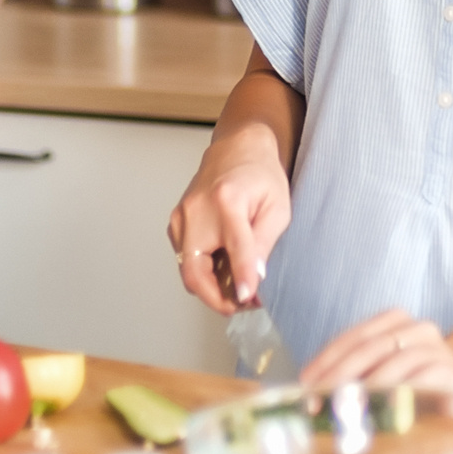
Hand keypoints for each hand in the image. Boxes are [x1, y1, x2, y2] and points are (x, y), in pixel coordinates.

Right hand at [166, 130, 290, 315]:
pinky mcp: (175, 223)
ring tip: (238, 285)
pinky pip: (185, 260)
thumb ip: (264, 245)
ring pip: (188, 271)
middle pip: (194, 271)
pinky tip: (224, 269)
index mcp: (227, 202)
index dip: (242, 277)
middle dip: (217, 298)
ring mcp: (181, 217)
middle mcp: (196, 210)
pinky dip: (203, 272)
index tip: (247, 299)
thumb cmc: (260, 175)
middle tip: (242, 304)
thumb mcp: (277, 209)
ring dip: (211, 287)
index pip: (234, 249)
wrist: (237, 149)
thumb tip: (254, 279)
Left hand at [299, 309, 452, 393]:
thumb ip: (356, 375)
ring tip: (345, 405)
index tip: (305, 382)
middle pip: (370, 346)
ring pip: (395, 360)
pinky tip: (383, 407)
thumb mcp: (385, 374)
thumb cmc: (418, 385)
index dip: (326, 358)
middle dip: (340, 373)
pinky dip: (400, 392)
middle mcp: (417, 329)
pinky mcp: (452, 372)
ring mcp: (436, 348)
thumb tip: (312, 394)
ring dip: (367, 385)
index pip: (353, 336)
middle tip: (318, 398)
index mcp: (395, 322)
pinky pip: (422, 379)